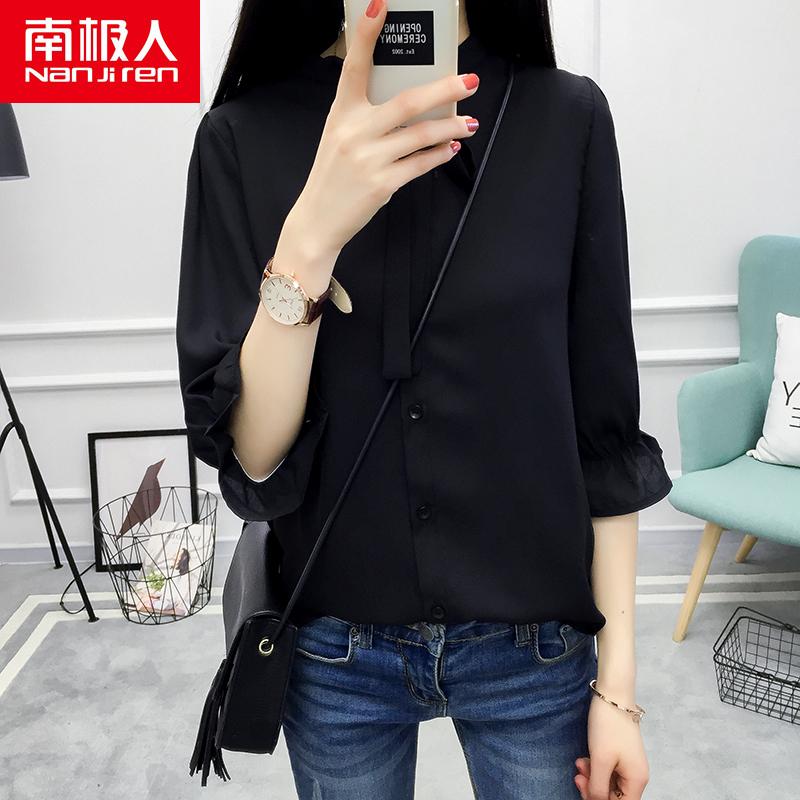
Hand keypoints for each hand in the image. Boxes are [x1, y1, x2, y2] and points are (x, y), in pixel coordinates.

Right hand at [289, 0, 479, 258]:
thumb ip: (366, 116)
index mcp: (341, 112)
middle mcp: (354, 131)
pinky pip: (420, 164)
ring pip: (421, 134)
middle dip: (444, 88)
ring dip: (451, 126)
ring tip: (470, 122)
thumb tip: (412, 102)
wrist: (317, 219)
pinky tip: (450, 148)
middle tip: (469, 81)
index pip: (354, 66)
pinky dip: (439, 154)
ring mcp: (368, 159)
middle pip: (407, 101)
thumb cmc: (333, 175)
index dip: (366, 34)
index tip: (380, 4)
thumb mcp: (339, 136)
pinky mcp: (382, 184)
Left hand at [574, 695, 649, 799]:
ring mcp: (628, 764)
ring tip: (579, 763)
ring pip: (608, 783)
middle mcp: (636, 775)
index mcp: (637, 780)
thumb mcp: (601, 761)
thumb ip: (599, 788)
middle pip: (614, 796)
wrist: (612, 695)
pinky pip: (607, 770)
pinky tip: (583, 758)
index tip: (584, 789)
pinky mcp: (620, 754)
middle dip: (593, 788)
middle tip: (578, 776)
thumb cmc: (608, 727)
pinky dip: (595, 767)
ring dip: (592, 777)